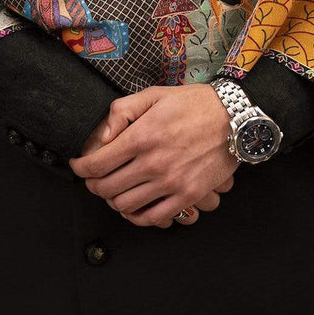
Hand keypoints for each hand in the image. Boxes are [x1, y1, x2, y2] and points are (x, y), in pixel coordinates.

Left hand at [69, 84, 236, 227]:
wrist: (234, 118)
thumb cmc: (193, 104)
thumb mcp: (153, 96)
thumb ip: (122, 112)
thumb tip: (102, 138)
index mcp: (142, 137)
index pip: (97, 164)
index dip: (81, 167)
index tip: (79, 165)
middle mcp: (153, 163)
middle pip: (107, 188)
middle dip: (93, 184)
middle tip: (94, 178)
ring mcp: (171, 183)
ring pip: (125, 205)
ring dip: (113, 200)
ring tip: (115, 190)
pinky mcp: (187, 195)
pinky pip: (153, 218)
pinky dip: (137, 217)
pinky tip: (135, 207)